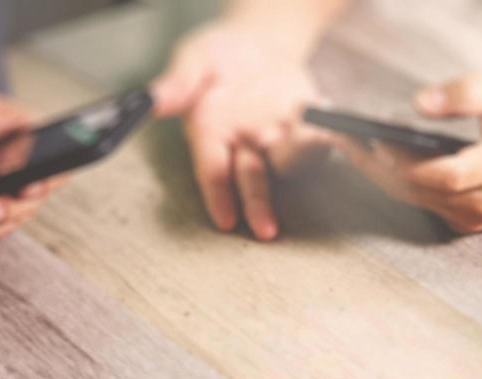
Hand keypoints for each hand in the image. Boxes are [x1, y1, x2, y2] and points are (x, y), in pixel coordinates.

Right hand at [151, 21, 330, 239]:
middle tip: (268, 231)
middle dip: (259, 206)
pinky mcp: (303, 130)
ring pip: (287, 163)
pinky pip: (317, 140)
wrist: (259, 43)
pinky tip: (331, 124)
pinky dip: (325, 138)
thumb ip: (178, 84)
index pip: (212, 172)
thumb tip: (151, 103)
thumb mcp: (194, 60)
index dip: (218, 197)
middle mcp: (243, 146)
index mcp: (210, 134)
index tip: (226, 221)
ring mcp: (275, 141)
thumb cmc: (219, 55)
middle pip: (251, 180)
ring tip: (310, 152)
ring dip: (297, 163)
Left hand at [339, 74, 481, 233]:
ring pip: (416, 202)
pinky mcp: (468, 225)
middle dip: (375, 167)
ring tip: (348, 148)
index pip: (444, 174)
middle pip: (419, 192)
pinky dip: (397, 185)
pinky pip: (423, 206)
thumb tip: (422, 103)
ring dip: (379, 176)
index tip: (372, 139)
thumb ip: (470, 92)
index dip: (405, 161)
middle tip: (340, 140)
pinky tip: (376, 163)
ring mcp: (477, 220)